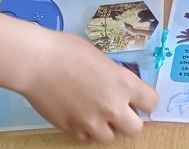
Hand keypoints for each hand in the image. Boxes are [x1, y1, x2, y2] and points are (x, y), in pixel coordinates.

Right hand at [22, 32, 157, 141]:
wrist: (37, 62)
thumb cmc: (68, 50)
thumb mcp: (102, 59)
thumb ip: (115, 77)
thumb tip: (119, 88)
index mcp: (124, 84)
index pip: (151, 102)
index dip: (145, 100)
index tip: (137, 98)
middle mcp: (112, 107)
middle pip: (135, 128)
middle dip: (129, 119)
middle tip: (118, 109)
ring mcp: (91, 122)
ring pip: (109, 137)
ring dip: (106, 127)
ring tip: (95, 112)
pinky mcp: (72, 130)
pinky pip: (87, 138)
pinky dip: (86, 130)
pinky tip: (79, 115)